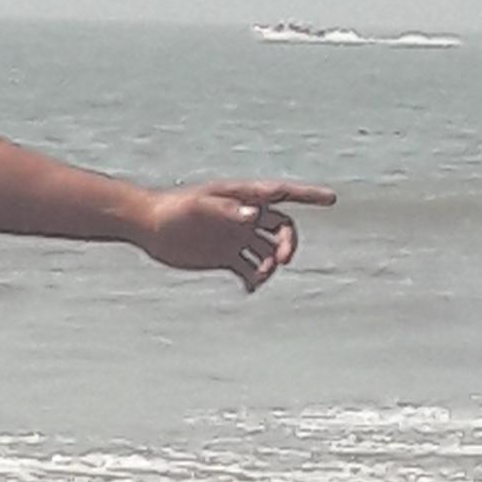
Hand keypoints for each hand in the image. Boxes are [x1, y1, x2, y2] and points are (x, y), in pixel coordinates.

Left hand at [134, 180, 331, 289]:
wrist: (149, 226)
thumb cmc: (174, 210)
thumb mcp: (200, 207)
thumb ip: (229, 211)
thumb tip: (256, 215)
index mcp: (243, 197)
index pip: (283, 194)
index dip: (309, 196)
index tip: (332, 199)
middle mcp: (245, 217)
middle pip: (281, 227)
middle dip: (288, 242)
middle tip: (282, 260)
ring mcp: (237, 237)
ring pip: (267, 252)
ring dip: (271, 264)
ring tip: (259, 276)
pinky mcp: (225, 257)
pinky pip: (250, 270)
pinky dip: (255, 279)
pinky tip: (250, 287)